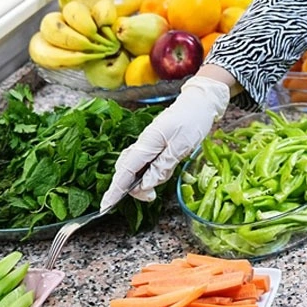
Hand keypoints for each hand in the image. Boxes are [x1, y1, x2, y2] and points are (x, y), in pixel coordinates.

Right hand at [100, 75, 229, 209]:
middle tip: (151, 197)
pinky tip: (158, 173)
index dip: (116, 189)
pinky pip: (145, 162)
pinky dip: (147, 172)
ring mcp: (148, 143)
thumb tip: (146, 185)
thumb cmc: (194, 119)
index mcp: (147, 142)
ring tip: (157, 187)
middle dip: (132, 188)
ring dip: (141, 181)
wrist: (201, 101)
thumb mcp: (182, 146)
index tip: (106, 205)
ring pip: (135, 167)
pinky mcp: (154, 144)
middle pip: (127, 170)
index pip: (126, 170)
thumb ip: (163, 166)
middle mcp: (143, 143)